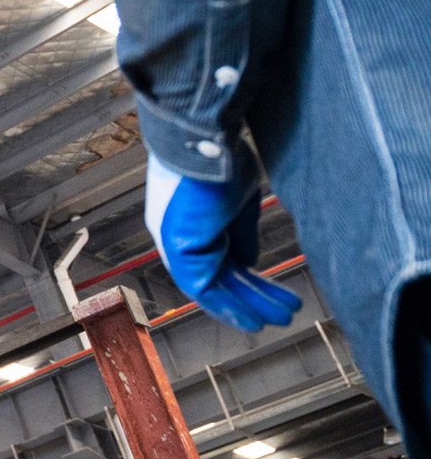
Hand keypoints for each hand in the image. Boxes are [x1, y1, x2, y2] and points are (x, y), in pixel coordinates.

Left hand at [143, 148, 300, 330]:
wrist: (205, 139)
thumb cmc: (220, 155)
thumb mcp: (239, 200)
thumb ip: (242, 233)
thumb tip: (250, 264)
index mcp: (190, 216)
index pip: (219, 255)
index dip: (247, 277)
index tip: (272, 291)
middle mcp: (178, 232)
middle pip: (219, 274)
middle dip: (253, 295)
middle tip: (282, 312)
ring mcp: (176, 242)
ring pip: (214, 286)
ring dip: (249, 304)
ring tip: (282, 318)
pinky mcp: (179, 251)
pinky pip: (205, 289)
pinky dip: (231, 307)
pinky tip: (256, 320)